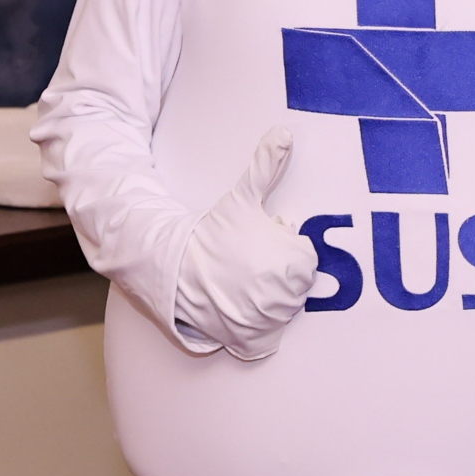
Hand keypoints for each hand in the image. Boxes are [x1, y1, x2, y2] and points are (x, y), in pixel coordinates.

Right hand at [164, 129, 317, 360]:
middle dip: (277, 269)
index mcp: (295, 263)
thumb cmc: (208, 234)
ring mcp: (272, 324)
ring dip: (268, 295)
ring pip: (283, 307)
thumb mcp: (241, 198)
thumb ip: (267, 165)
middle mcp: (288, 299)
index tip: (257, 240)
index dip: (281, 246)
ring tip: (238, 279)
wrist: (169, 269)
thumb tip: (284, 133)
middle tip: (245, 257)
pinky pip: (268, 336)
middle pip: (297, 282)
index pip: (304, 255)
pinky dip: (257, 326)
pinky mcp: (255, 342)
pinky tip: (237, 306)